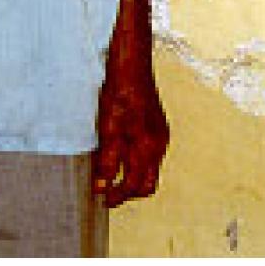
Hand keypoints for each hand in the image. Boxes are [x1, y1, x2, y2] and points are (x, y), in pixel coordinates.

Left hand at [93, 62, 168, 207]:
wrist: (132, 66)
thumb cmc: (119, 94)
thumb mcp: (107, 129)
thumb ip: (107, 160)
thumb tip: (102, 187)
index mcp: (147, 147)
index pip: (136, 185)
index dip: (119, 196)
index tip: (104, 199)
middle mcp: (159, 144)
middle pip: (148, 183)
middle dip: (130, 192)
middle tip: (110, 192)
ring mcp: (162, 135)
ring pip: (152, 169)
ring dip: (135, 177)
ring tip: (114, 173)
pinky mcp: (160, 127)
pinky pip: (153, 154)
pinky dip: (139, 162)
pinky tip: (124, 153)